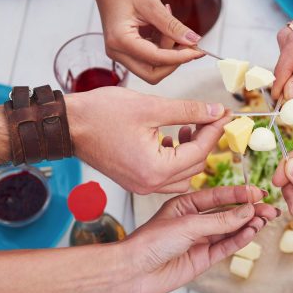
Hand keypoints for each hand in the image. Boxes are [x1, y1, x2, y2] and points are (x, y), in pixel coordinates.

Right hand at [67, 87, 229, 193]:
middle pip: (194, 166)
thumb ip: (188, 111)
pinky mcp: (134, 180)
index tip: (225, 113)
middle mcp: (149, 184)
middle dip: (205, 140)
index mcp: (155, 169)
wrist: (68, 125)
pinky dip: (174, 158)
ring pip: (183, 175)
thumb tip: (215, 111)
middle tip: (212, 116)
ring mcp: (141, 185)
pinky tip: (171, 136)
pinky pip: (166, 175)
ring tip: (189, 126)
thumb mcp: (151, 107)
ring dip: (191, 152)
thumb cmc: (101, 114)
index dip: (214, 130)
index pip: (199, 152)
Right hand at [91, 0, 202, 83]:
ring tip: (169, 26)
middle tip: (185, 41)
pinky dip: (161, 48)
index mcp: (120, 40)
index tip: (198, 51)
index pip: (156, 59)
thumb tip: (193, 41)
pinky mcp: (125, 51)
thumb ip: (172, 25)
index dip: (180, 57)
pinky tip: (162, 29)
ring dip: (168, 54)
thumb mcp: (151, 3)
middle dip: (173, 61)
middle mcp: (117, 52)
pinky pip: (148, 59)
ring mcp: (120, 53)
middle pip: (153, 74)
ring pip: (152, 68)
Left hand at [118, 186, 277, 292]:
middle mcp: (194, 222)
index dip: (240, 195)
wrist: (133, 271)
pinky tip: (251, 233)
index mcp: (186, 205)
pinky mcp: (202, 259)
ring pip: (230, 231)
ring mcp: (199, 241)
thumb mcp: (187, 225)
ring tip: (265, 220)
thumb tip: (247, 211)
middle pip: (229, 214)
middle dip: (250, 211)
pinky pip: (225, 247)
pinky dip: (239, 240)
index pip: (219, 197)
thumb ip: (220, 220)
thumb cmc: (150, 242)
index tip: (259, 193)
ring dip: (248, 226)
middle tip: (271, 209)